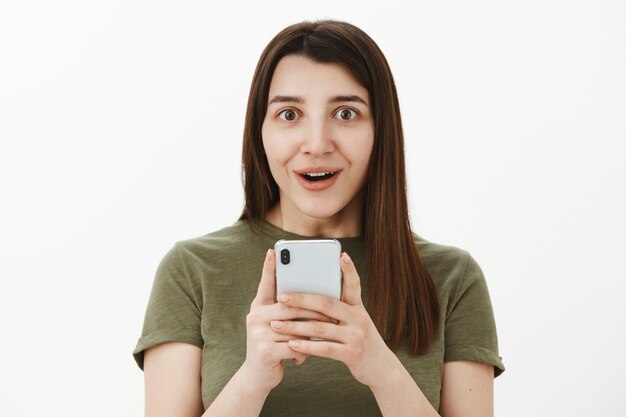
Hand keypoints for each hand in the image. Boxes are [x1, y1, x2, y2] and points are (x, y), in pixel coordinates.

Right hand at [241, 249, 336, 392]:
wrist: (257, 376)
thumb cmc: (274, 345)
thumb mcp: (277, 325)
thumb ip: (288, 311)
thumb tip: (315, 296)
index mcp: (258, 307)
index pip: (266, 284)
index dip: (269, 267)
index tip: (273, 250)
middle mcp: (255, 316)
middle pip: (290, 305)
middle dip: (314, 309)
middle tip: (333, 311)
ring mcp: (257, 333)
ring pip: (295, 326)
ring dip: (312, 332)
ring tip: (326, 333)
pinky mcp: (264, 351)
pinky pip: (294, 347)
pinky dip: (302, 353)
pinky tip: (303, 359)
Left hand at [270, 252, 397, 387]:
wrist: (380, 367)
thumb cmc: (359, 340)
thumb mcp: (355, 321)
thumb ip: (338, 310)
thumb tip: (310, 298)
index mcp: (358, 307)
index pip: (354, 285)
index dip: (349, 270)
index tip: (342, 255)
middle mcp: (359, 318)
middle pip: (327, 304)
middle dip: (302, 300)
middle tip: (281, 296)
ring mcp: (356, 336)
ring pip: (321, 328)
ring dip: (296, 326)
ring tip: (276, 324)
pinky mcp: (352, 354)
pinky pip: (325, 348)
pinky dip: (306, 346)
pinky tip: (291, 344)